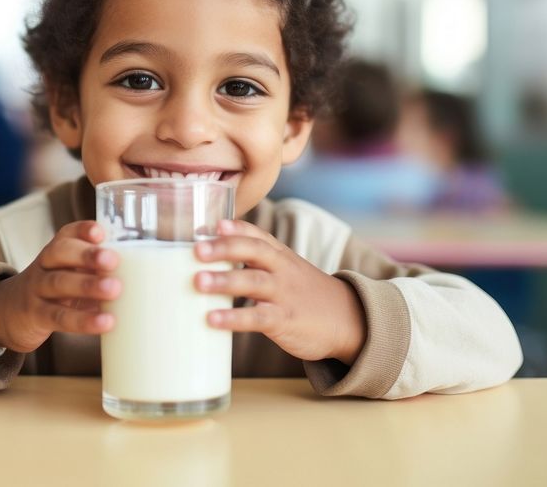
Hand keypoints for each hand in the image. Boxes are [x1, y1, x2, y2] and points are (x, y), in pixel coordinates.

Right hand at [0, 221, 121, 353]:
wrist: (9, 313)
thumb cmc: (54, 291)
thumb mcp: (69, 273)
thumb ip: (98, 270)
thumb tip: (148, 276)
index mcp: (56, 251)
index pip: (67, 233)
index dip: (82, 230)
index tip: (101, 232)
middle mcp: (44, 265)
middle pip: (60, 253)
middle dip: (87, 254)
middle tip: (113, 260)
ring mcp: (37, 290)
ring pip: (59, 283)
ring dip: (87, 285)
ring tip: (114, 289)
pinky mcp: (36, 316)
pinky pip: (58, 317)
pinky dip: (82, 320)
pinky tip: (105, 322)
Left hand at [194, 220, 365, 364]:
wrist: (350, 321)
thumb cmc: (306, 294)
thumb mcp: (286, 269)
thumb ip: (255, 261)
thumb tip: (209, 256)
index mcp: (280, 255)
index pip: (257, 235)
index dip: (235, 228)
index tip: (210, 225)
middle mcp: (281, 269)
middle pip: (254, 251)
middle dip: (225, 248)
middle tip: (197, 250)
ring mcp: (284, 294)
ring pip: (254, 282)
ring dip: (225, 281)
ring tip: (197, 282)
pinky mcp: (285, 320)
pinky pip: (258, 318)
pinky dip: (234, 318)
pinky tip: (212, 319)